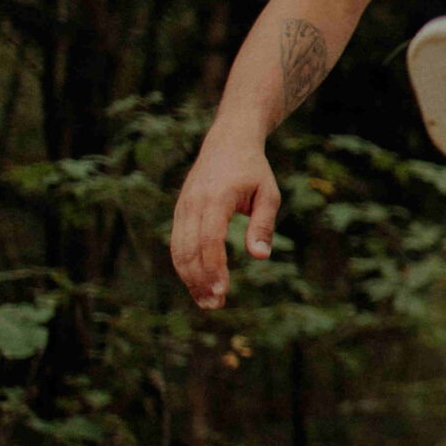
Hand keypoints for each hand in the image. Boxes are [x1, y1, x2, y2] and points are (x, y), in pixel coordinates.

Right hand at [170, 126, 281, 309]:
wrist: (228, 141)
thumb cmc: (253, 170)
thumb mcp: (268, 194)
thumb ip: (263, 225)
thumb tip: (260, 257)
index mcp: (216, 198)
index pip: (210, 239)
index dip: (214, 267)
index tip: (222, 290)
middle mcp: (193, 203)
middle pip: (188, 249)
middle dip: (199, 280)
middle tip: (215, 305)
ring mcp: (182, 207)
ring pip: (178, 249)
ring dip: (190, 278)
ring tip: (207, 301)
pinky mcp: (179, 211)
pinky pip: (176, 243)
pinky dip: (184, 265)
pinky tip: (198, 283)